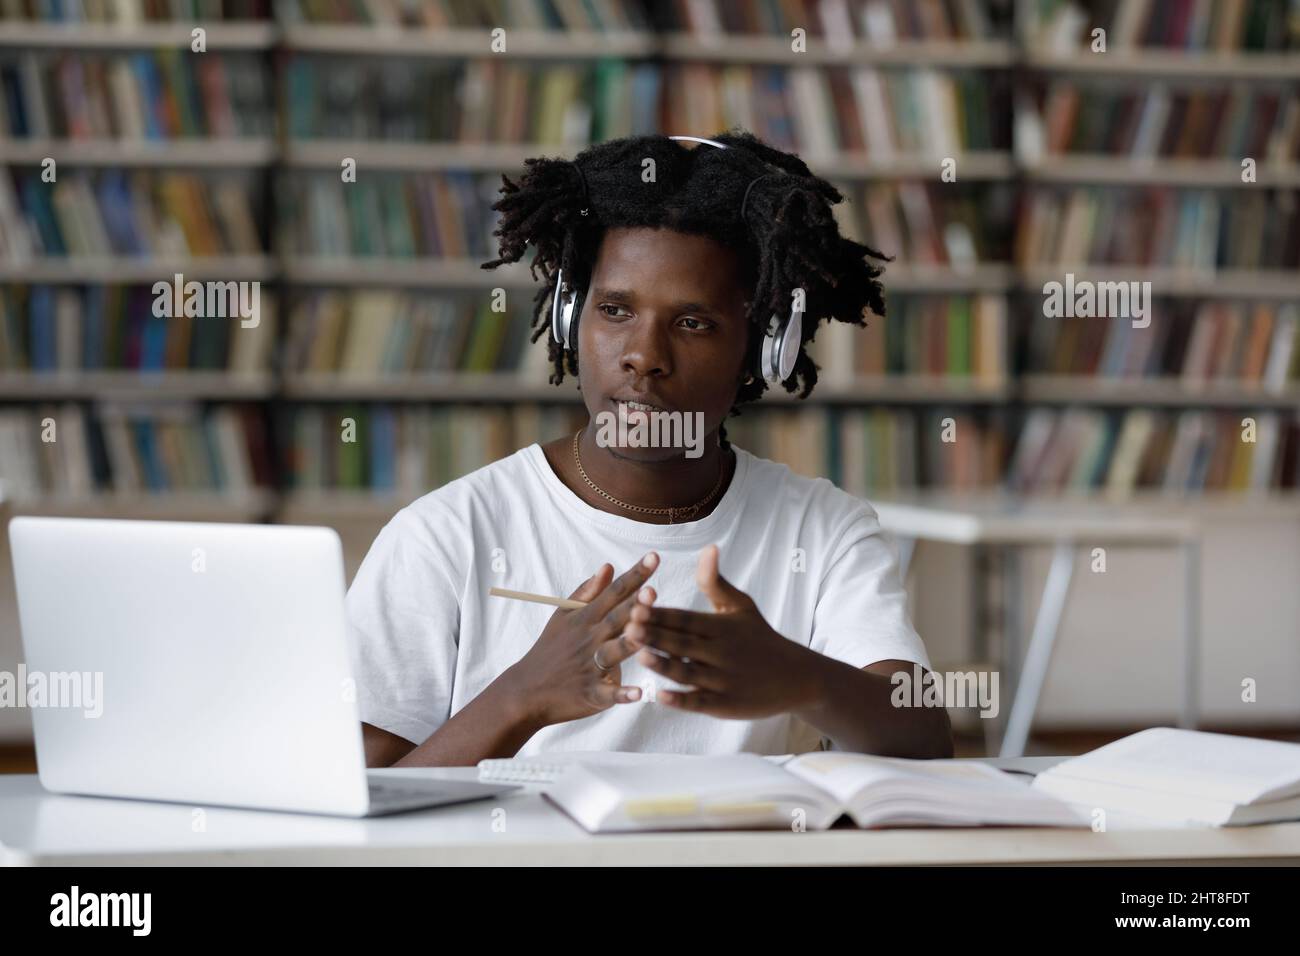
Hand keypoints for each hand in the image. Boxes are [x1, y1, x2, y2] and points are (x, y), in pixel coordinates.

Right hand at [506, 553, 659, 727]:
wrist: (526, 691)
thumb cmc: (550, 649)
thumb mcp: (563, 616)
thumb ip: (588, 592)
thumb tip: (608, 566)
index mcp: (586, 618)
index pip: (614, 592)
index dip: (635, 575)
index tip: (655, 556)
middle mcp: (590, 639)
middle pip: (616, 619)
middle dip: (634, 606)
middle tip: (653, 591)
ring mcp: (590, 667)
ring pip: (612, 653)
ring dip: (629, 644)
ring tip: (646, 636)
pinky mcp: (591, 694)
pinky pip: (608, 694)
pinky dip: (621, 694)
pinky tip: (639, 693)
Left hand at [624, 544, 814, 718]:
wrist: (796, 677)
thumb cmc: (760, 637)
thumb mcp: (741, 606)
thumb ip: (716, 582)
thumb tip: (708, 547)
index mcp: (721, 627)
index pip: (686, 618)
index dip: (661, 613)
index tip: (637, 604)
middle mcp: (722, 653)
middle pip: (683, 644)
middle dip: (656, 636)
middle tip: (628, 627)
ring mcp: (724, 681)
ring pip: (688, 673)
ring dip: (664, 665)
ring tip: (640, 656)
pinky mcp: (726, 706)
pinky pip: (699, 703)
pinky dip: (680, 700)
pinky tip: (658, 695)